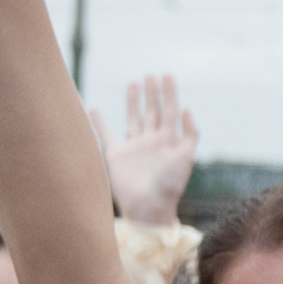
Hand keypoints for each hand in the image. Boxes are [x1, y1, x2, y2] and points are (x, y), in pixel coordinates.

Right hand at [90, 74, 199, 223]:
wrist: (148, 208)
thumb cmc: (170, 186)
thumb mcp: (186, 157)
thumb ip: (190, 133)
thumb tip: (187, 108)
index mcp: (169, 141)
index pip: (170, 111)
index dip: (169, 93)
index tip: (167, 75)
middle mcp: (151, 142)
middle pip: (152, 111)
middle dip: (152, 94)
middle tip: (150, 76)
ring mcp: (133, 149)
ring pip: (133, 118)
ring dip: (132, 102)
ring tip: (133, 83)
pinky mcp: (116, 157)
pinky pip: (105, 135)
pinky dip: (98, 123)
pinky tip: (92, 109)